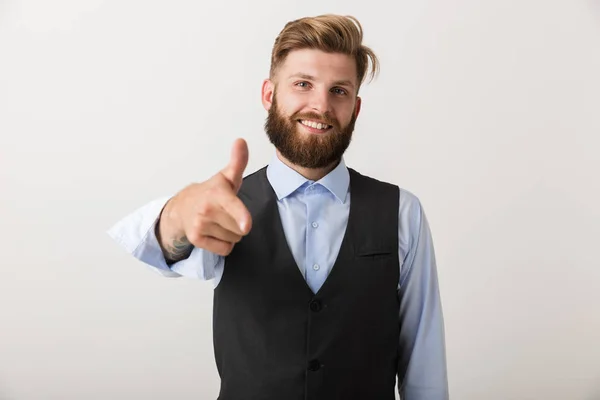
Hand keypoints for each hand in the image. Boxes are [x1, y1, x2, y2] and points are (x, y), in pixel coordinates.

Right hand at [161, 138, 252, 256]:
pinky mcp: (196, 239)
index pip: (231, 205)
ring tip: (220, 221)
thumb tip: (241, 141)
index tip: (246, 225)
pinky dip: (224, 244)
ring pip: (234, 239)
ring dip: (231, 233)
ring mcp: (200, 225)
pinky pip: (224, 249)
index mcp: (218, 193)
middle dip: (239, 223)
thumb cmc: (212, 193)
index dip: (240, 215)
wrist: (183, 207)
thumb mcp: (227, 177)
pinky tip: (216, 232)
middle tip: (227, 213)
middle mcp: (207, 209)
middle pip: (241, 228)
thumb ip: (238, 161)